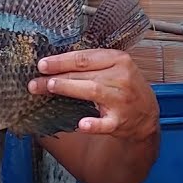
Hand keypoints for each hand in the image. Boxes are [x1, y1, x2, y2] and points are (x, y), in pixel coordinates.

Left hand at [28, 49, 158, 139]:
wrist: (147, 116)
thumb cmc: (126, 88)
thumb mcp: (115, 69)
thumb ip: (92, 64)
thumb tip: (56, 63)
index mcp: (118, 60)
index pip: (85, 58)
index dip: (61, 60)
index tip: (42, 64)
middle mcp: (121, 77)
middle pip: (85, 74)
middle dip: (58, 76)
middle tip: (36, 81)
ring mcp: (121, 100)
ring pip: (92, 91)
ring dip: (69, 89)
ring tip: (50, 88)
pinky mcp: (120, 121)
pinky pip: (106, 123)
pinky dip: (94, 124)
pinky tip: (82, 125)